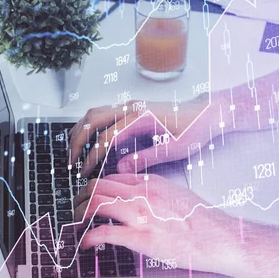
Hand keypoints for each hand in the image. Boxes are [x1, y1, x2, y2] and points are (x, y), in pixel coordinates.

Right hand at [69, 94, 224, 176]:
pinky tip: (88, 140)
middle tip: (71, 163)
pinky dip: (90, 125)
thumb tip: (120, 169)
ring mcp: (131, 105)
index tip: (85, 172)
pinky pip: (103, 113)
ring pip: (95, 113)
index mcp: (140, 117)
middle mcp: (132, 107)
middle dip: (78, 141)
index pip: (106, 137)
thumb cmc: (195, 129)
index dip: (92, 157)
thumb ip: (145, 158)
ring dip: (80, 131)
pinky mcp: (132, 108)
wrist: (207, 112)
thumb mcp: (174, 149)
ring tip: (73, 151)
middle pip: (92, 120)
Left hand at [73, 173, 241, 275]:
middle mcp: (142, 193)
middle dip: (81, 196)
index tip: (91, 195)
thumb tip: (141, 200)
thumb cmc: (205, 221)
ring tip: (75, 222)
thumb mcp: (178, 194)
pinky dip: (88, 238)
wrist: (221, 238)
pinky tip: (86, 243)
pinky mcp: (140, 237)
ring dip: (79, 212)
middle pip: (98, 186)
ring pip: (95, 203)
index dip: (97, 186)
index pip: (113, 176)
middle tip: (76, 207)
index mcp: (152, 182)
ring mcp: (140, 214)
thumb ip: (156, 193)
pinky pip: (104, 233)